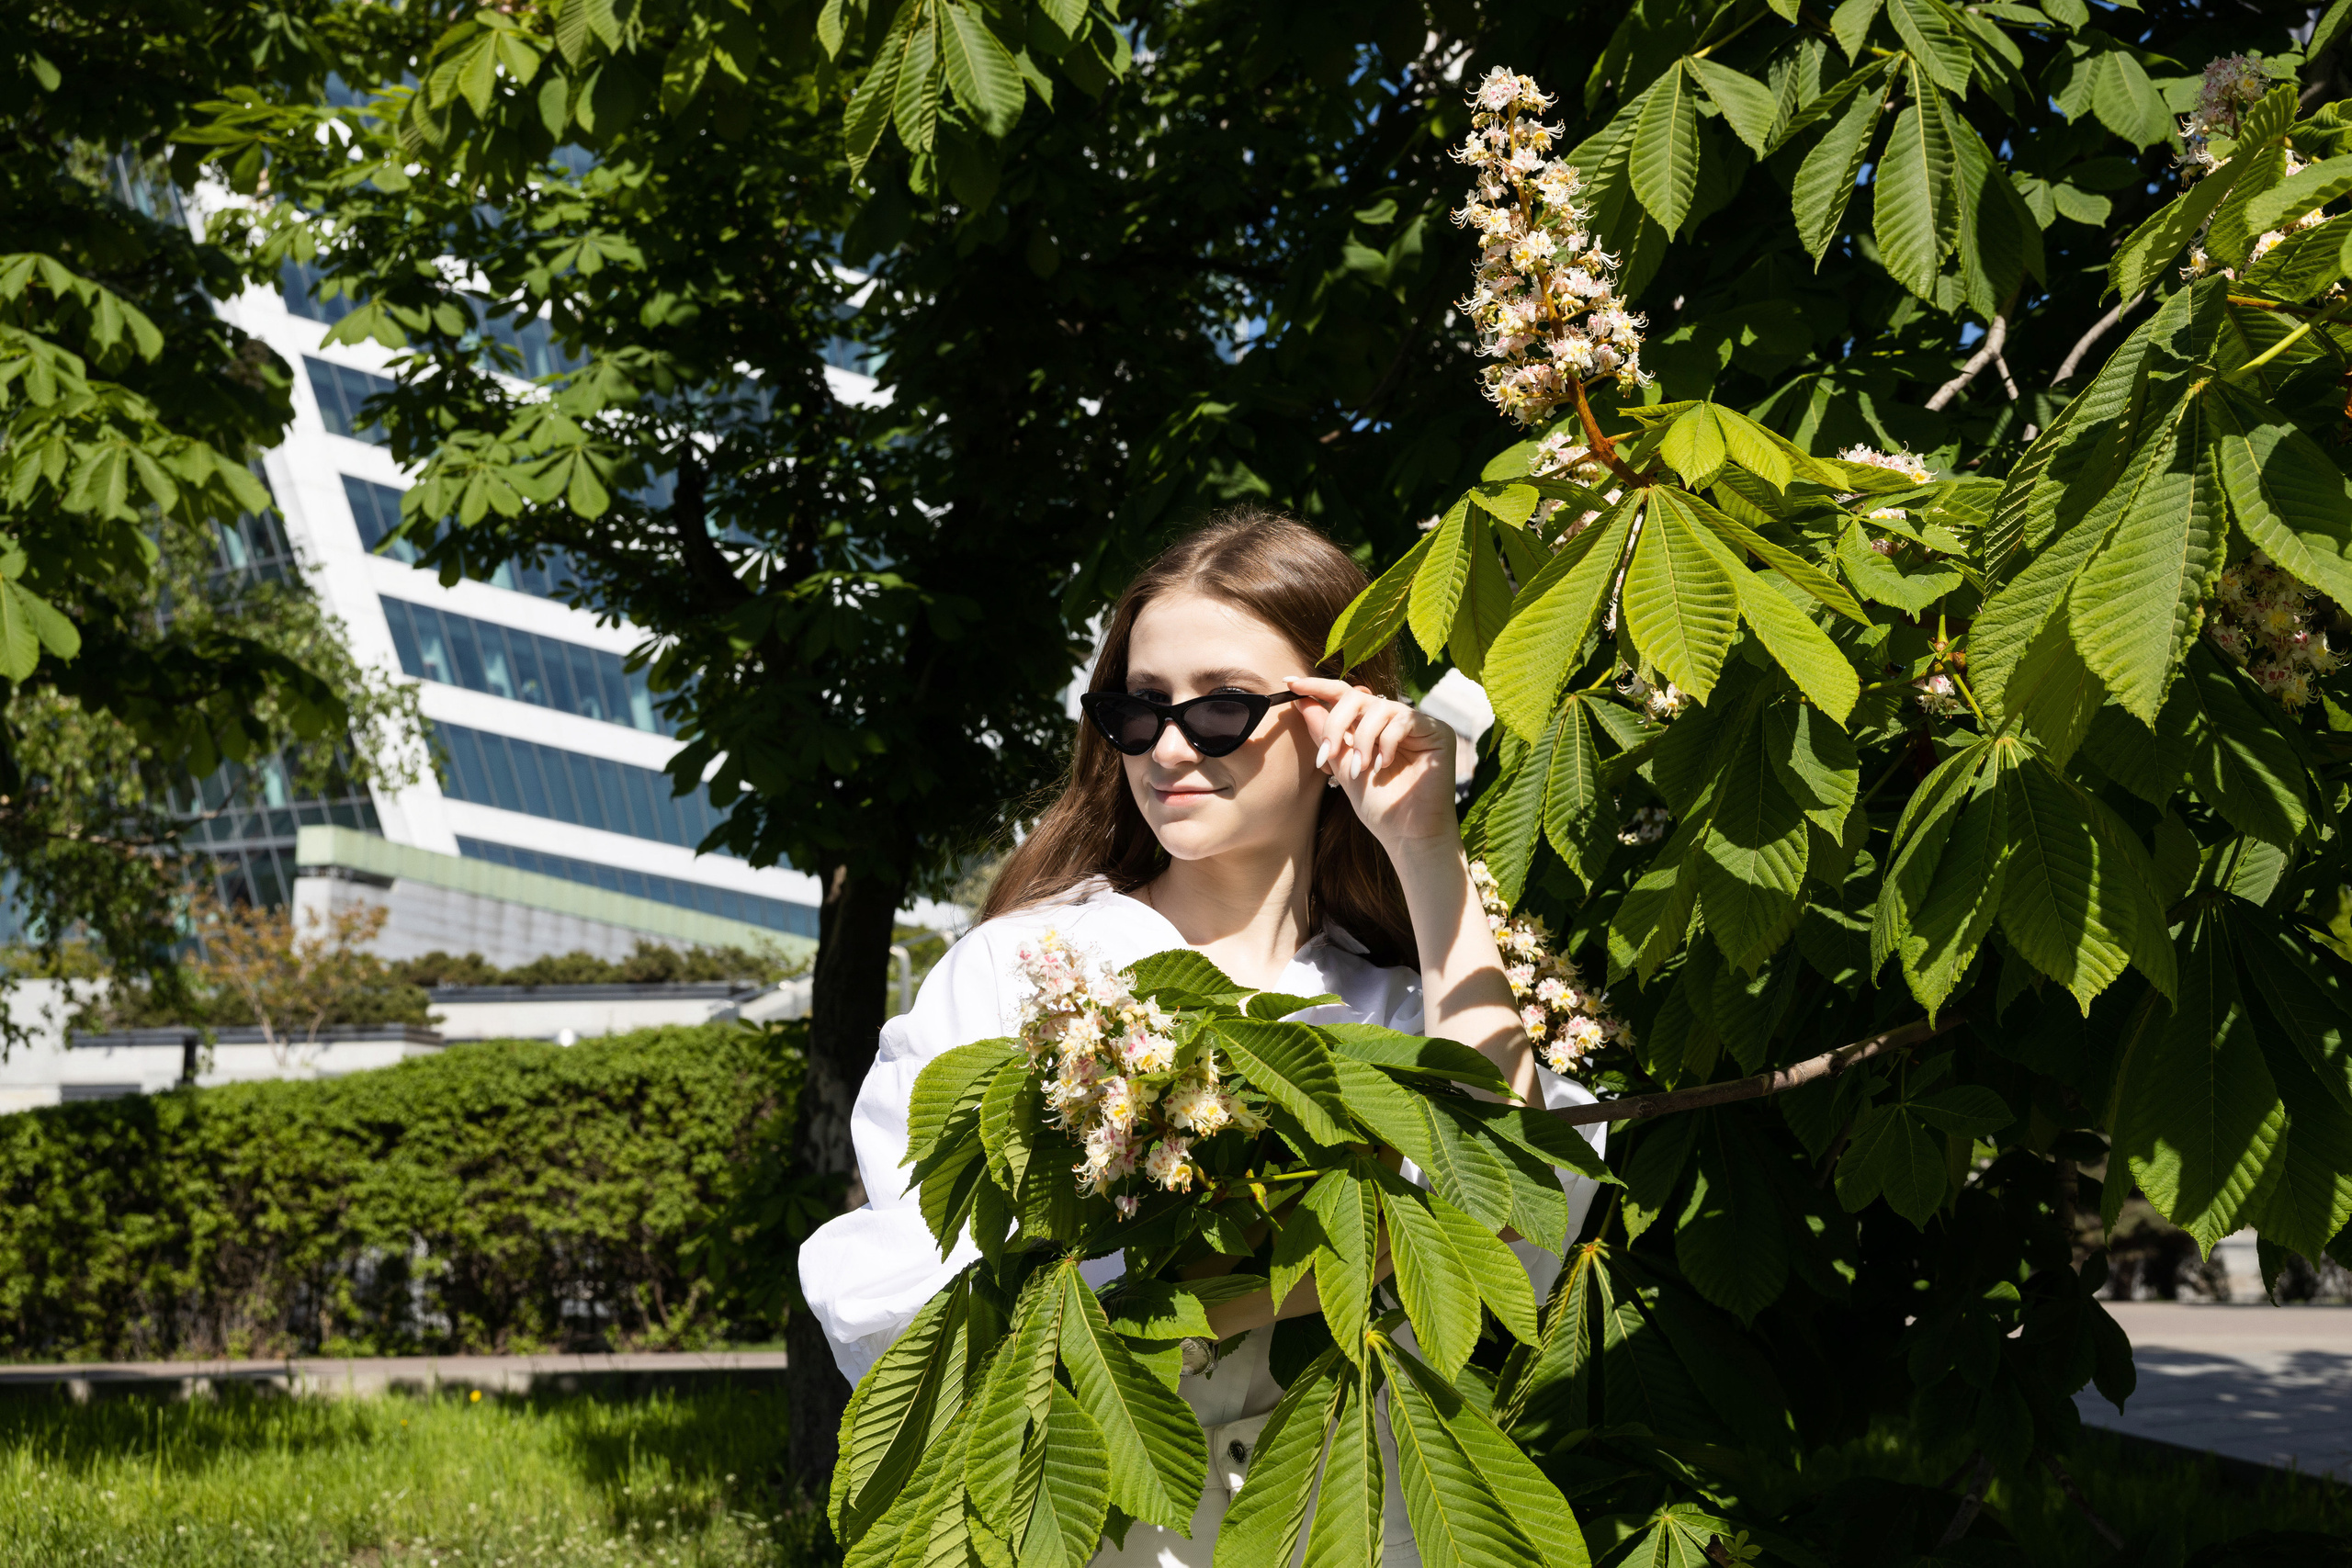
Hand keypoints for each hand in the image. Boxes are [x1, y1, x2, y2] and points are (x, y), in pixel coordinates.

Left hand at [1286, 676, 1457, 850]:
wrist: (1406, 834)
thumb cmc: (1378, 806)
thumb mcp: (1342, 767)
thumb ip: (1325, 734)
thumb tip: (1301, 702)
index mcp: (1372, 727)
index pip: (1345, 696)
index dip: (1318, 687)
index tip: (1290, 684)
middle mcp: (1394, 720)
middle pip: (1357, 696)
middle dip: (1336, 722)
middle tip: (1327, 752)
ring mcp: (1417, 724)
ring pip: (1378, 707)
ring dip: (1362, 740)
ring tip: (1360, 768)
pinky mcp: (1438, 731)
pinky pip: (1403, 719)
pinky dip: (1386, 742)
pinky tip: (1384, 766)